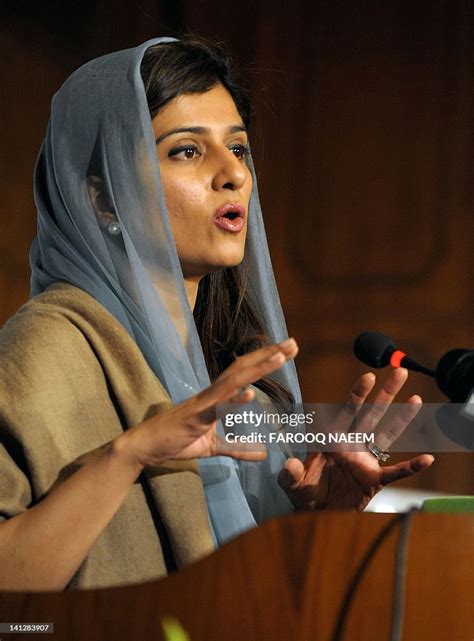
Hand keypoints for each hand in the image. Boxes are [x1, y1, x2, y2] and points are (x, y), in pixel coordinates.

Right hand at [118, 338, 298, 469]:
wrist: (145, 447)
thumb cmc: (177, 441)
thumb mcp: (213, 447)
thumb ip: (237, 448)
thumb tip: (262, 454)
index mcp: (216, 397)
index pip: (244, 373)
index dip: (265, 360)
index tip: (286, 351)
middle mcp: (212, 394)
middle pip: (244, 368)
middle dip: (269, 355)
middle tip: (293, 343)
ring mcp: (204, 403)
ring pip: (234, 381)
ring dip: (258, 369)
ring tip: (280, 357)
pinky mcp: (195, 418)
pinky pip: (216, 408)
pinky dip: (233, 401)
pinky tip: (250, 394)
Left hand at [278, 368, 433, 510]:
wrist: (316, 513)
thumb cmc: (304, 492)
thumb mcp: (292, 482)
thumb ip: (290, 473)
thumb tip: (291, 464)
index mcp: (331, 438)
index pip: (347, 411)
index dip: (358, 394)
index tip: (368, 377)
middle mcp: (351, 444)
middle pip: (371, 414)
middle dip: (385, 393)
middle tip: (399, 371)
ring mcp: (364, 460)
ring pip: (387, 434)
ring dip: (401, 418)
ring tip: (415, 400)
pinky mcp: (373, 479)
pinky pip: (395, 471)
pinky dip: (411, 466)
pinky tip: (427, 459)